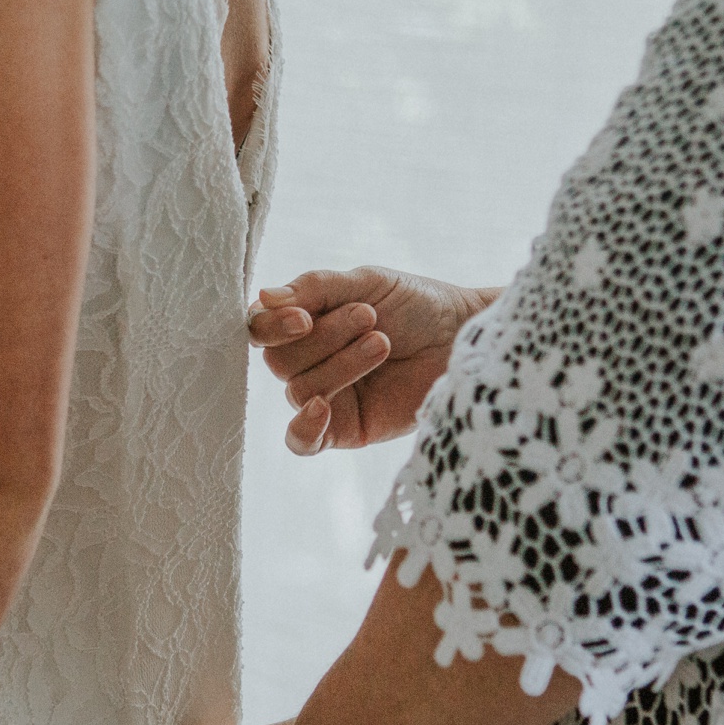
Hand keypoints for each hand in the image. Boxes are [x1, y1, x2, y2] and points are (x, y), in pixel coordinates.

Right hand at [248, 268, 498, 453]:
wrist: (463, 337)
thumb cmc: (417, 304)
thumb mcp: (366, 282)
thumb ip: (315, 287)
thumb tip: (262, 298)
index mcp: (305, 324)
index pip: (260, 330)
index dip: (273, 327)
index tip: (304, 318)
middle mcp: (309, 362)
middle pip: (280, 361)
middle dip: (325, 339)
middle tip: (370, 319)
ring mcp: (325, 397)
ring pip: (299, 390)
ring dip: (340, 365)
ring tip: (383, 343)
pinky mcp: (345, 430)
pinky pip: (302, 442)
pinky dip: (304, 427)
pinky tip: (322, 407)